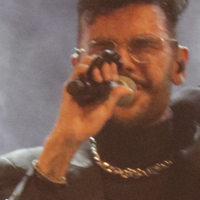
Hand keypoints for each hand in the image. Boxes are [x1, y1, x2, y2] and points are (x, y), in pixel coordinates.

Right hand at [36, 50, 134, 180]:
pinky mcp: (70, 86)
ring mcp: (80, 85)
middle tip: (108, 72)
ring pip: (87, 65)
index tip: (115, 69)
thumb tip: (129, 88)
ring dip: (95, 66)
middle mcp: (90, 86)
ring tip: (99, 76)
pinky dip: (84, 67)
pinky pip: (76, 71)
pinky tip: (89, 71)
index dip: (112, 70)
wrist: (73, 133)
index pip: (108, 74)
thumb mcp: (106, 110)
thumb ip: (115, 97)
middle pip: (98, 67)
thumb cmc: (90, 125)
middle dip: (105, 66)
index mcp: (100, 91)